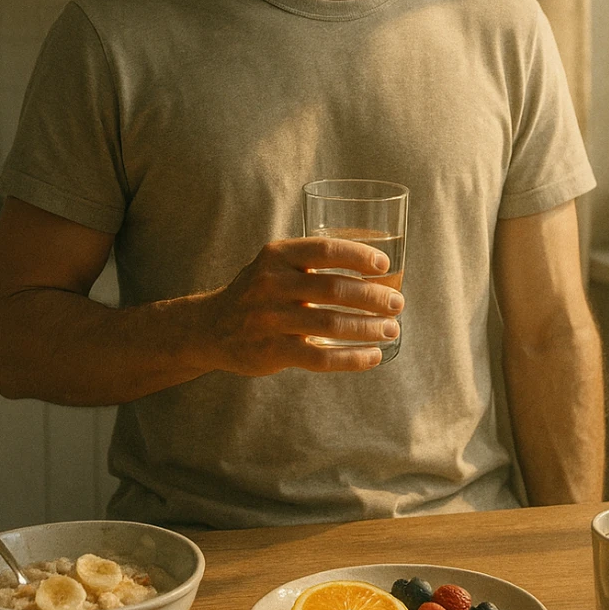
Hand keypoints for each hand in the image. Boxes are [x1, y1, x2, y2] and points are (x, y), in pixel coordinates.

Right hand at [193, 237, 403, 376]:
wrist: (211, 327)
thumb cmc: (259, 292)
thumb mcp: (275, 265)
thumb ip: (312, 263)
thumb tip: (376, 272)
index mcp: (277, 256)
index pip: (325, 250)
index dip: (359, 256)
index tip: (384, 266)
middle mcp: (271, 284)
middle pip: (333, 289)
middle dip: (373, 297)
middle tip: (397, 303)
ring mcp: (269, 319)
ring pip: (331, 325)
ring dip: (368, 328)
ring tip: (391, 329)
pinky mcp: (270, 352)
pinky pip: (320, 358)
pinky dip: (352, 358)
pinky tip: (373, 356)